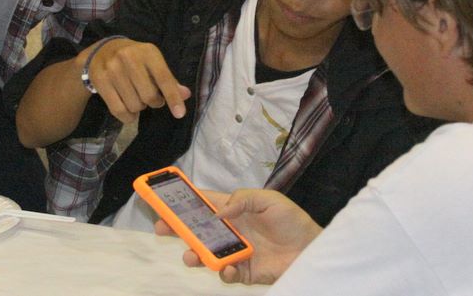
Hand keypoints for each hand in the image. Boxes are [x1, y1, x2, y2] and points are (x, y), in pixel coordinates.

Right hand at [85, 38, 190, 123]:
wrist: (101, 51)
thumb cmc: (133, 58)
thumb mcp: (152, 62)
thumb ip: (169, 79)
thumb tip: (185, 95)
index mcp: (148, 52)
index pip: (164, 78)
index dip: (173, 97)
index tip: (180, 114)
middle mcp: (129, 58)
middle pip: (149, 96)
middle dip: (153, 102)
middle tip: (150, 97)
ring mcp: (113, 69)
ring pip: (134, 105)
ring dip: (139, 107)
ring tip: (136, 97)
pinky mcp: (100, 81)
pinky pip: (118, 110)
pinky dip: (128, 117)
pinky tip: (129, 111)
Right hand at [155, 189, 322, 284]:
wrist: (311, 249)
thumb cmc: (291, 220)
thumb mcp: (269, 199)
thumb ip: (242, 199)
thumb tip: (218, 212)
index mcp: (233, 210)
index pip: (204, 204)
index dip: (184, 201)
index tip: (164, 199)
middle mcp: (229, 231)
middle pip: (197, 229)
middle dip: (177, 228)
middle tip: (162, 228)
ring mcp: (234, 252)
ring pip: (205, 254)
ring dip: (194, 254)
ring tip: (190, 256)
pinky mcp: (242, 271)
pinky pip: (225, 273)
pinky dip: (222, 271)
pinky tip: (227, 267)